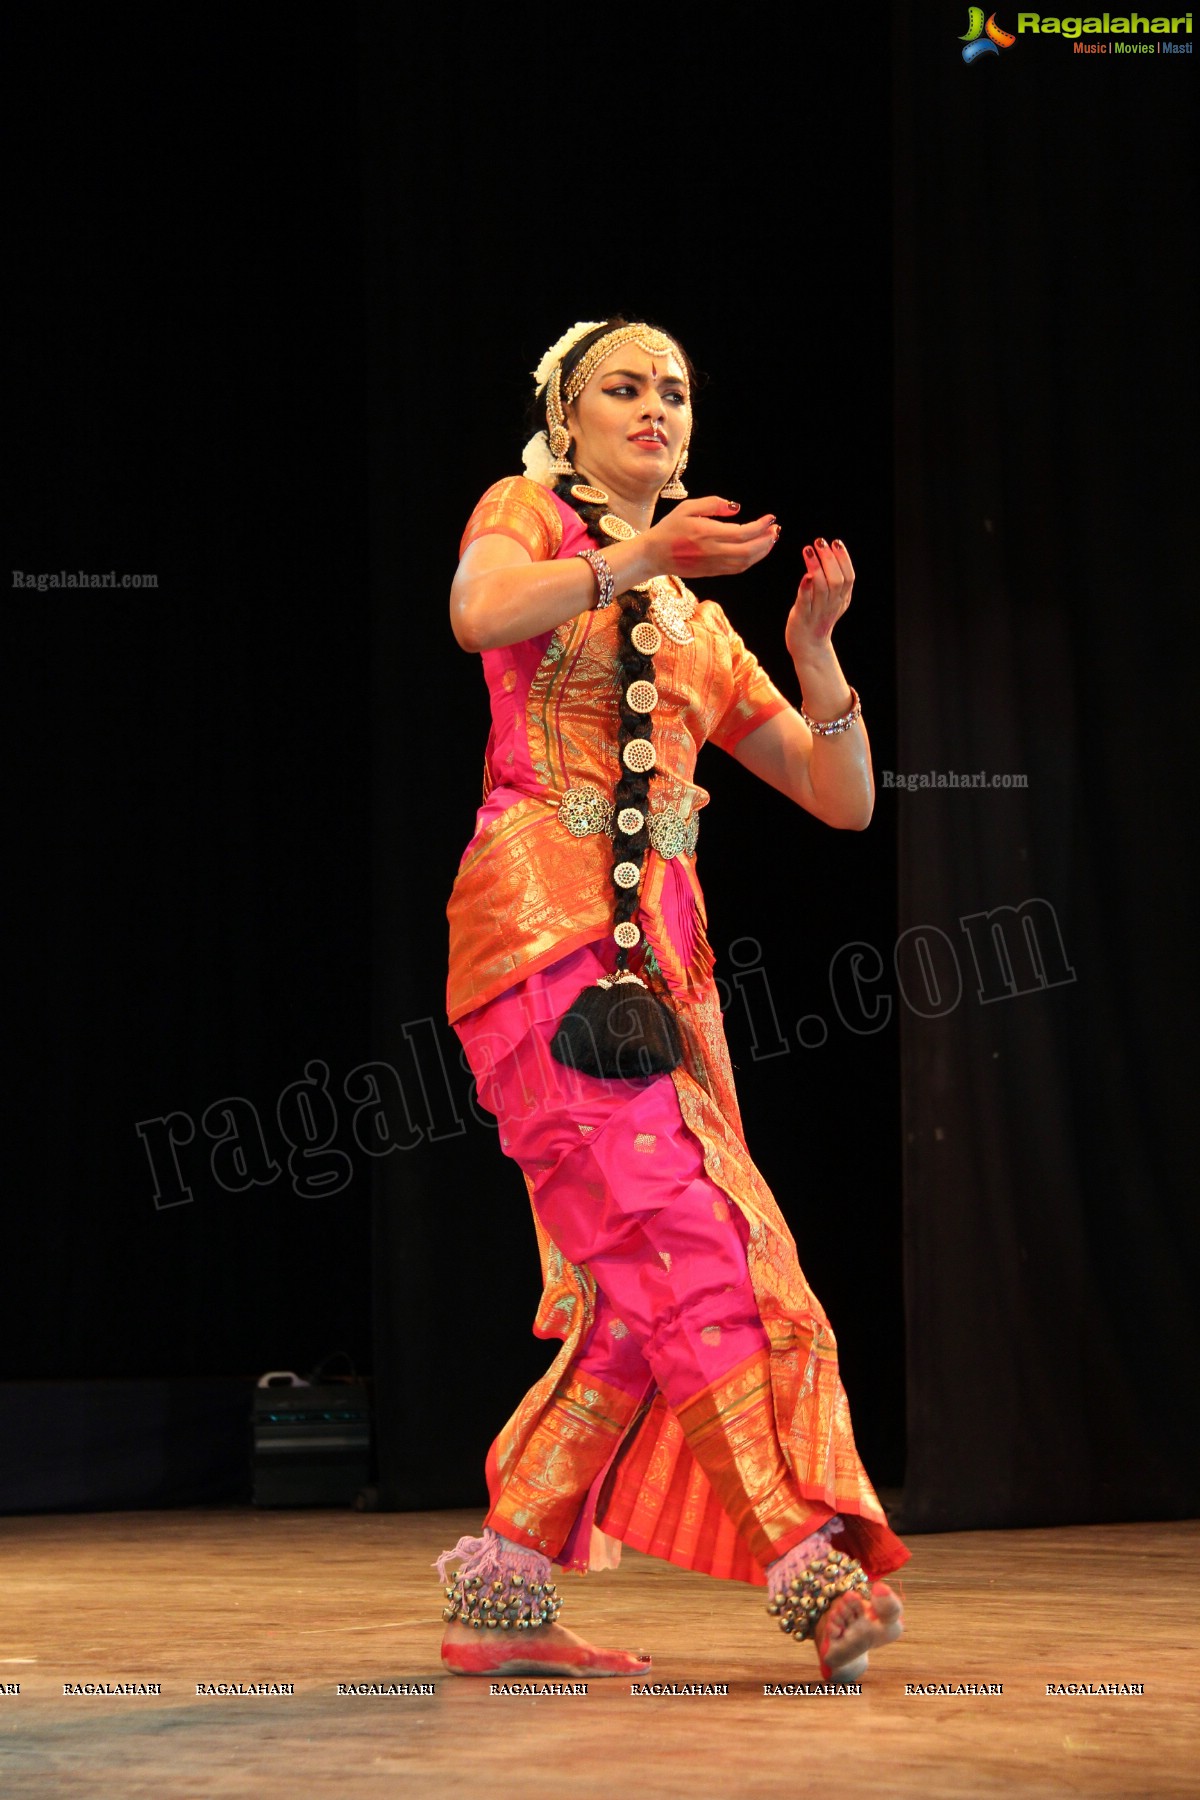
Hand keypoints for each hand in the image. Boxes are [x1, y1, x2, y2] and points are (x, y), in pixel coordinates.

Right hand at [644, 497, 778, 581]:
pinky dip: (751, 561)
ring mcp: (713, 565)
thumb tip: (736, 508)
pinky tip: (756, 551)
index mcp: (707, 533)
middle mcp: (712, 551)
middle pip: (749, 550)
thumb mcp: (688, 507)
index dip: (761, 527)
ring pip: (745, 562)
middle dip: (766, 541)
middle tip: (775, 530)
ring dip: (762, 552)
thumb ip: (713, 504)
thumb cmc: (669, 528)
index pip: (743, 532)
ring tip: (770, 540)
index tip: (770, 518)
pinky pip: (737, 569)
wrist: (653, 555)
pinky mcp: (712, 573)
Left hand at [785, 538, 853, 663]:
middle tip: (819, 542)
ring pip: (822, 588)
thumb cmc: (817, 618)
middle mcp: (832, 605)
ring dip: (816, 567)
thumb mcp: (832, 600)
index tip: (836, 542)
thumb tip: (832, 552)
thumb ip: (834, 580)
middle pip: (837, 580)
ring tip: (808, 550)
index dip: (844, 559)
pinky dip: (806, 588)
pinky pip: (806, 602)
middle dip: (829, 559)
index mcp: (842, 599)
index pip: (849, 577)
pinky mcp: (803, 618)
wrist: (809, 647)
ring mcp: (818, 612)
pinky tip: (805, 576)